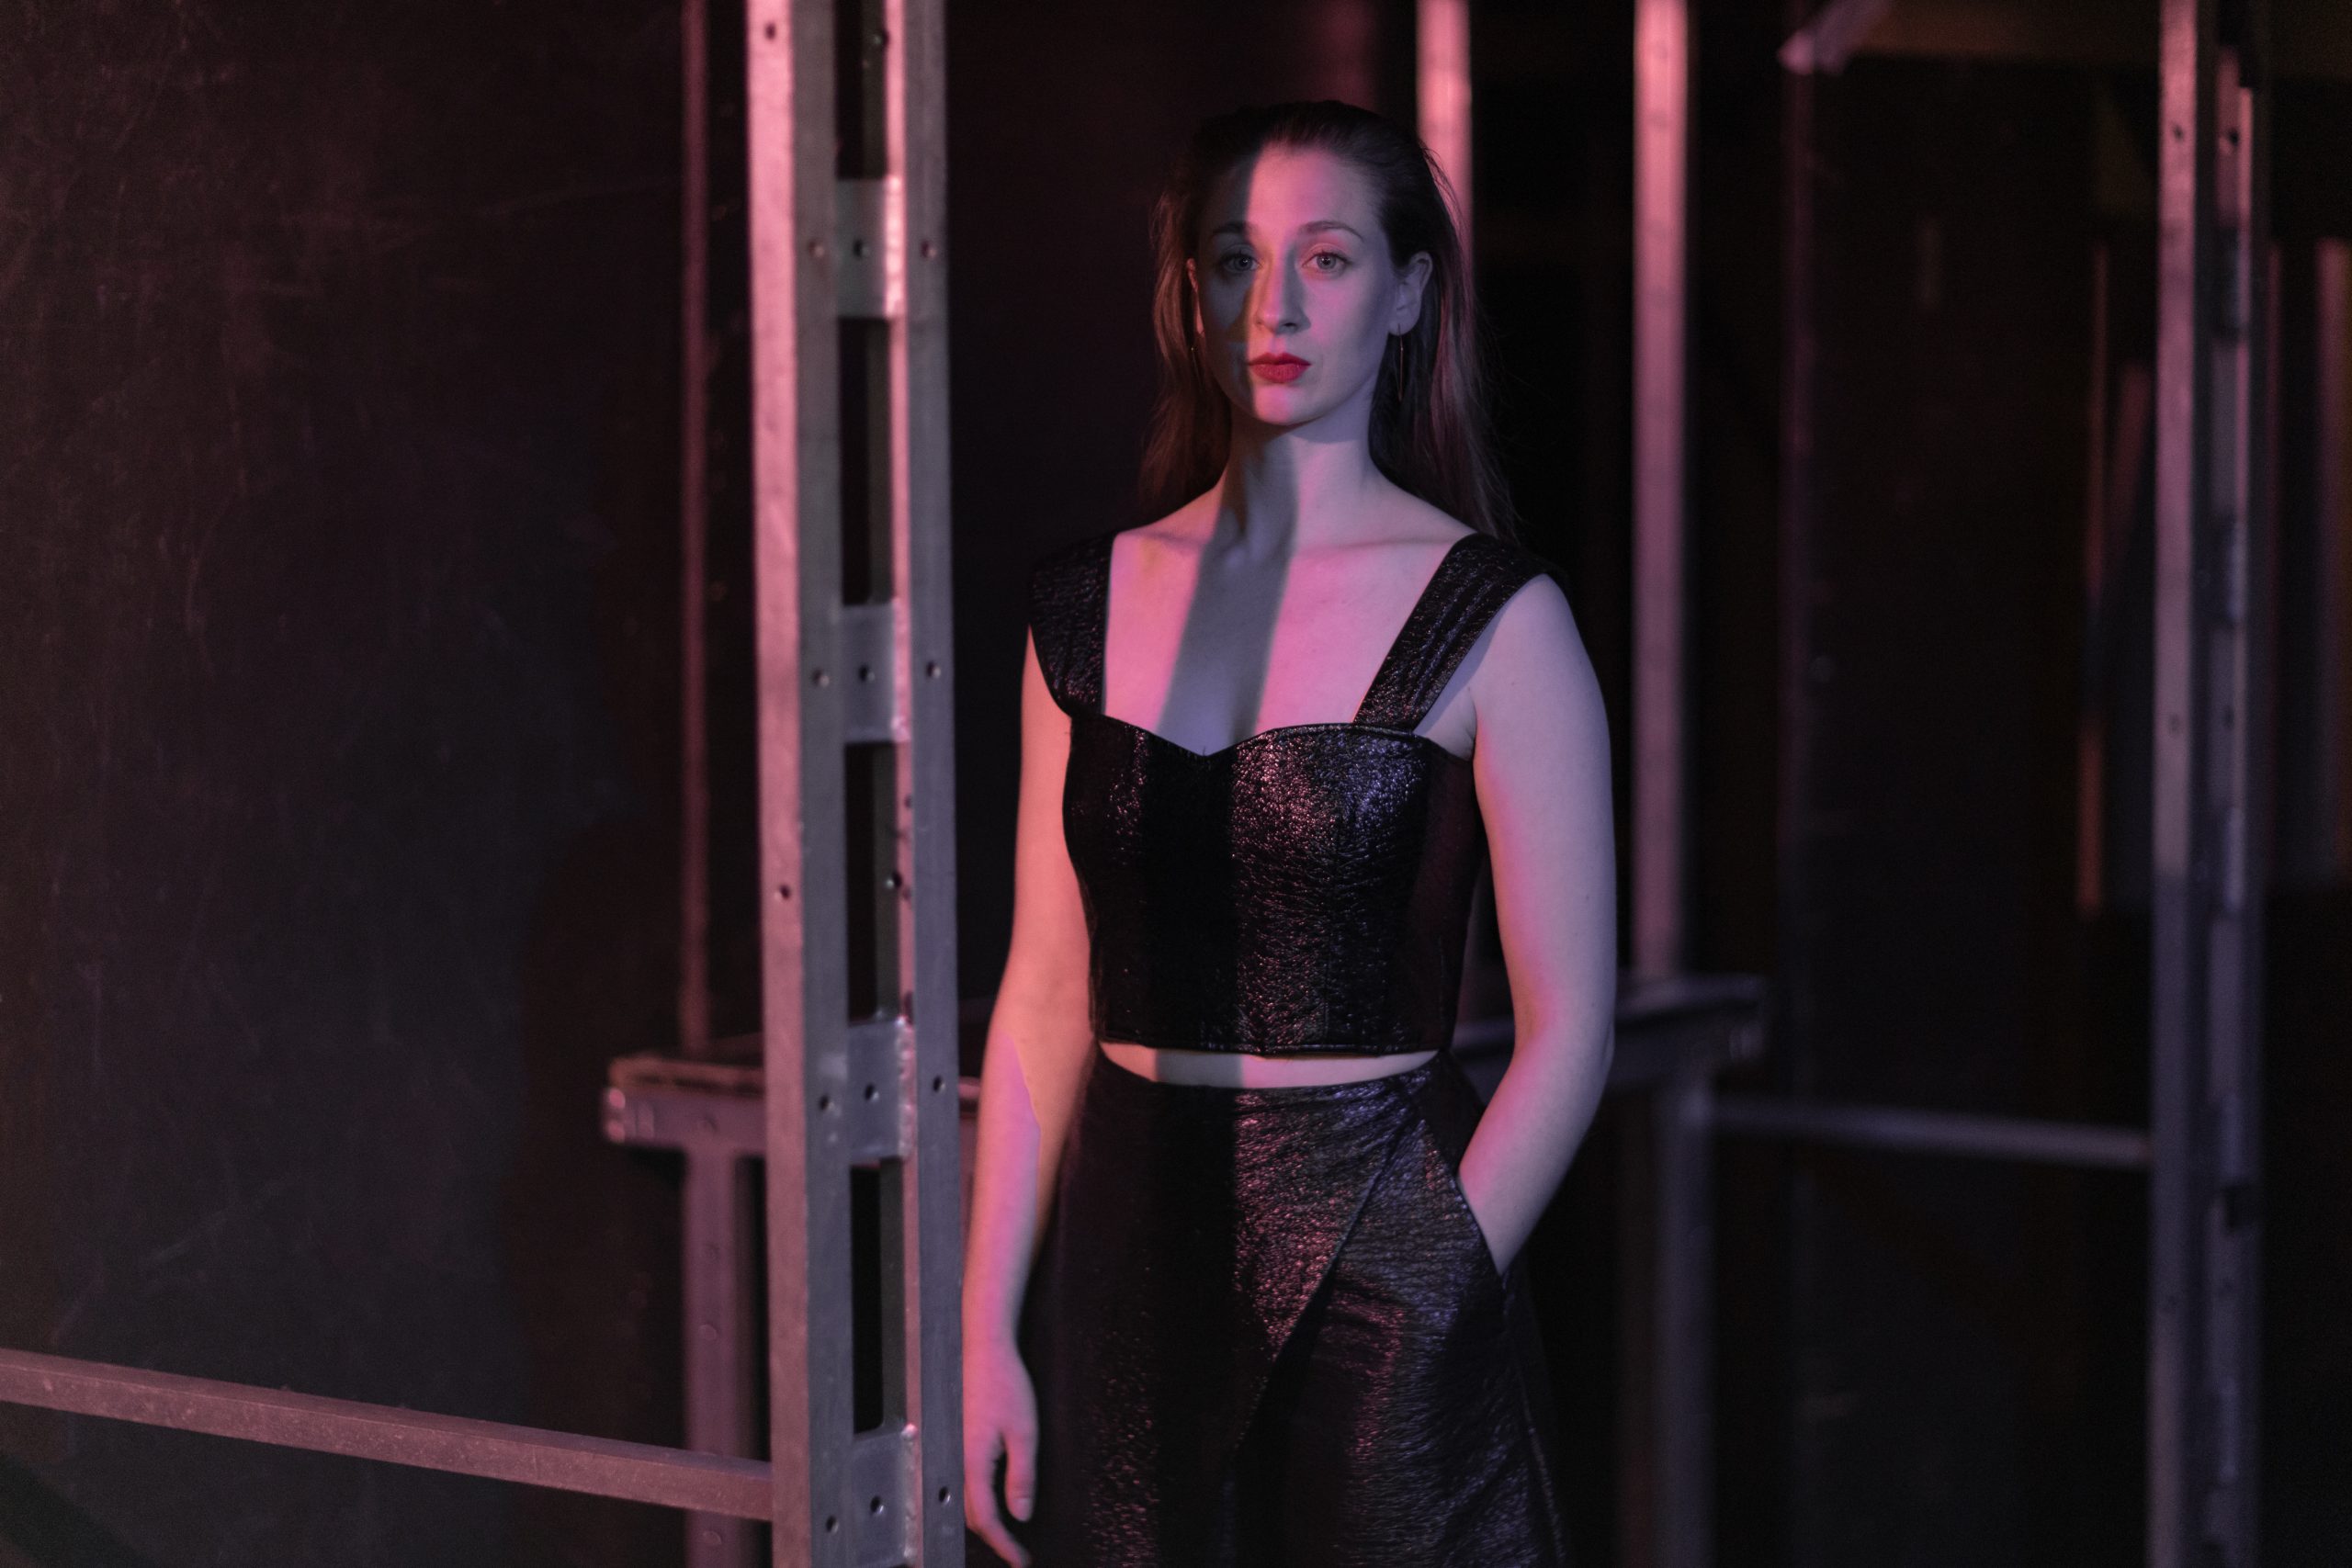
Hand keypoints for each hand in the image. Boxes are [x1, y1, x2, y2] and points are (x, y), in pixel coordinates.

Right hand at [963, 1334, 1037, 1565]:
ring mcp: (953, 1450)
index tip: (1021, 1561)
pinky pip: (964, 1483)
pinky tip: (993, 1500)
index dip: (1004, 1545)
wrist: (983, 1348)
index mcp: (972, 1463)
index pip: (986, 1518)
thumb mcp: (1024, 1432)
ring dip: (986, 1521)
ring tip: (1009, 1534)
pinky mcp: (957, 1441)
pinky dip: (978, 1502)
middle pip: (971, 1515)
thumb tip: (1020, 1514)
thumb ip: (1021, 1476)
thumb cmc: (1004, 1384)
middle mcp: (956, 1461)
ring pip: (965, 1500)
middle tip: (1018, 1553)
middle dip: (995, 1538)